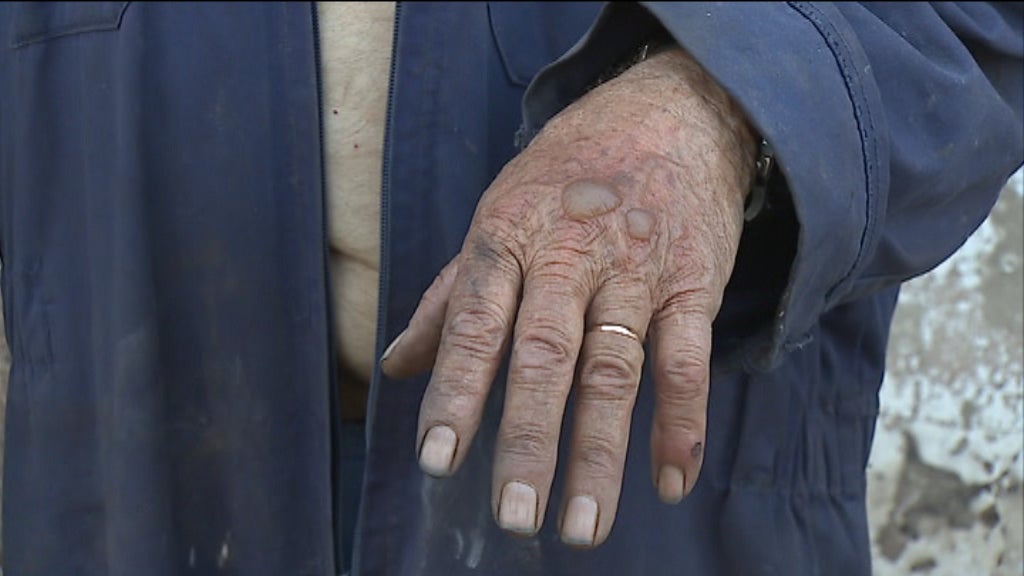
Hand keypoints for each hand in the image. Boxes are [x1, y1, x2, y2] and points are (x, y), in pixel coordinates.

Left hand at [380, 47, 756, 546]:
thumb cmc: (570, 172)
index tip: (436, 461)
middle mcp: (569, 254)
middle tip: (513, 515)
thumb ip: (450, 294)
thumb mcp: (500, 213)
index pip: (475, 320)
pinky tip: (672, 480)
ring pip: (614, 369)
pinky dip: (682, 421)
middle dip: (527, 438)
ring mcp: (635, 270)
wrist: (672, 109)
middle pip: (544, 355)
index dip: (454, 390)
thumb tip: (397, 365)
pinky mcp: (693, 281)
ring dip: (600, 453)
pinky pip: (688, 358)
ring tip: (583, 527)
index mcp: (509, 235)